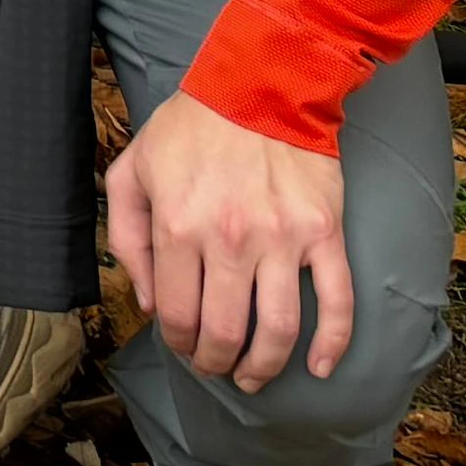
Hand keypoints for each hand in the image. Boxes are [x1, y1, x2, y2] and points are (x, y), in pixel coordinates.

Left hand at [103, 91, 351, 391]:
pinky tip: (320, 368)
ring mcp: (282, 239)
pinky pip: (336, 302)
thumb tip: (150, 304)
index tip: (183, 347)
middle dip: (215, 363)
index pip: (177, 314)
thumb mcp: (133, 171)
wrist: (258, 87)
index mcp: (179, 225)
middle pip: (224, 332)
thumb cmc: (190, 130)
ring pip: (276, 329)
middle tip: (215, 368)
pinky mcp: (323, 235)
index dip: (179, 343)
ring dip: (263, 366)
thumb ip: (129, 239)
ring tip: (252, 377)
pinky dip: (331, 344)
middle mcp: (230, 238)